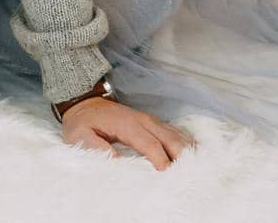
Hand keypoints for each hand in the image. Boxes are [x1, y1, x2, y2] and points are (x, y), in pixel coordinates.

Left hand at [60, 97, 194, 170]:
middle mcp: (144, 120)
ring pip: (177, 135)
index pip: (151, 145)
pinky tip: (194, 155)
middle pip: (171, 139)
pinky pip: (175, 133)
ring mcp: (151, 120)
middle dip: (182, 157)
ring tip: (199, 168)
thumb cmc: (83, 122)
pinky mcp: (154, 123)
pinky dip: (186, 144)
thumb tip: (115, 161)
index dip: (162, 161)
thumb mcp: (79, 135)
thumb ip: (95, 147)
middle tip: (190, 176)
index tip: (169, 176)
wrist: (84, 102)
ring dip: (188, 151)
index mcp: (127, 124)